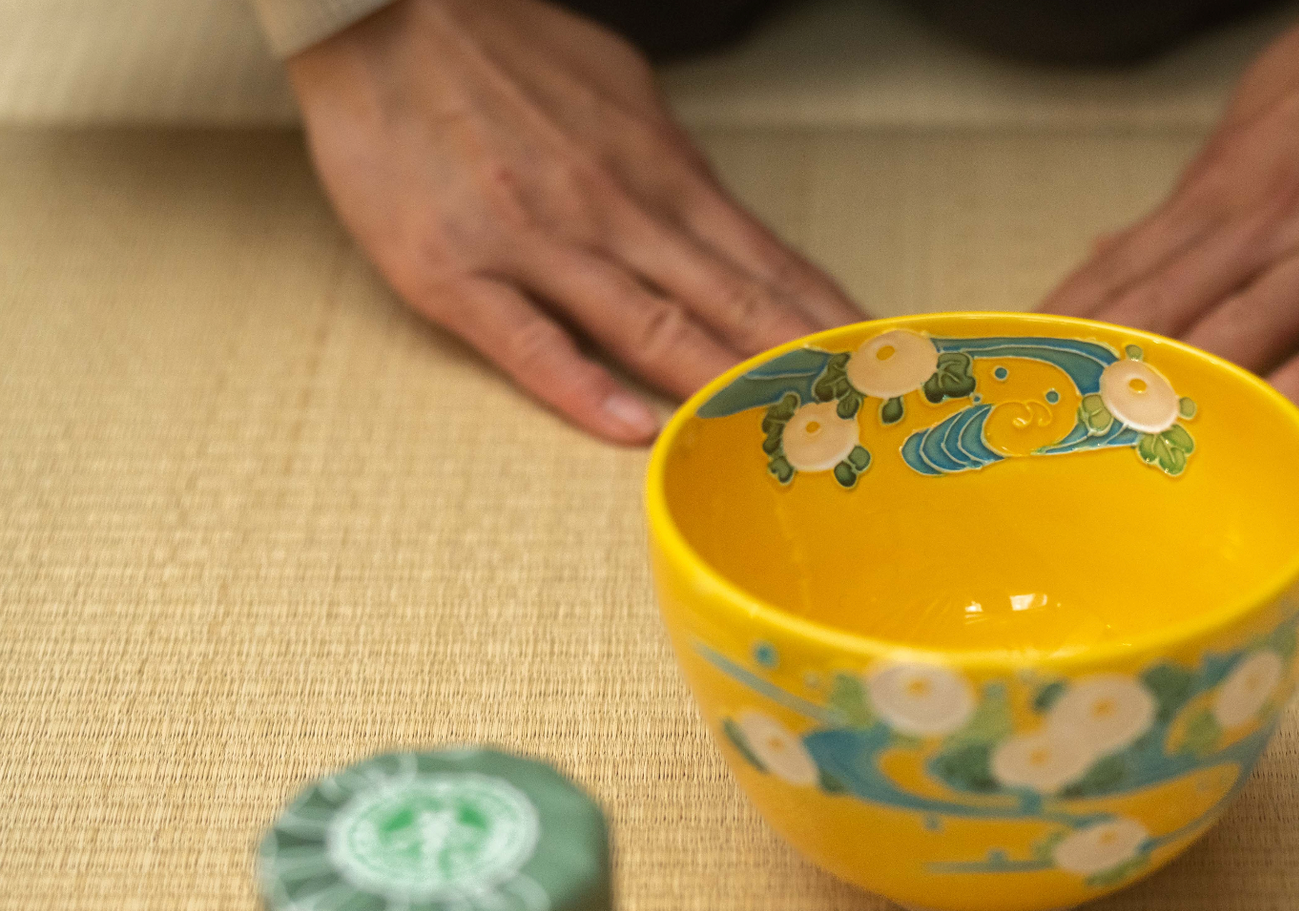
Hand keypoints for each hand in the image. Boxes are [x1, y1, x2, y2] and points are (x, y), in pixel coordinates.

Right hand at [286, 0, 865, 442]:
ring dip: (722, 384)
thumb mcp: (617, 91)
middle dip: (801, 367)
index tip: (877, 367)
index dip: (825, 321)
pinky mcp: (453, 271)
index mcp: (657, 170)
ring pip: (650, 326)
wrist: (376, 9)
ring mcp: (533, 242)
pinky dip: (583, 387)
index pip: (766, 262)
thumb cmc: (498, 50)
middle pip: (729, 303)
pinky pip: (528, 341)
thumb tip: (719, 218)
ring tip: (782, 436)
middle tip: (860, 419)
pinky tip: (633, 429)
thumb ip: (668, 163)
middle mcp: (612, 209)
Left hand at [1040, 0, 1298, 416]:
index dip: (1063, 334)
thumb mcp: (1257, 118)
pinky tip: (1271, 420)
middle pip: (1165, 311)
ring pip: (1247, 329)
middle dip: (1100, 376)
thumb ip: (1189, 198)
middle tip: (1044, 432)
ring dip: (1184, 388)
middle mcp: (1271, 222)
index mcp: (1224, 191)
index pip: (1121, 276)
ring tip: (1123, 442)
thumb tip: (1112, 247)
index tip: (1012, 382)